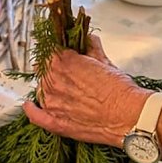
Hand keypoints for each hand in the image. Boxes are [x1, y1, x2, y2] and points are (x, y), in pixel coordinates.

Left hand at [22, 35, 148, 146]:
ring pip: (41, 90)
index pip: (50, 51)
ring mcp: (53, 103)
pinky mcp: (57, 123)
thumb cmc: (121, 91)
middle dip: (54, 69)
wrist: (131, 117)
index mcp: (63, 62)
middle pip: (44, 70)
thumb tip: (88, 39)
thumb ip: (91, 48)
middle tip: (70, 73)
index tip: (62, 54)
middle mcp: (53, 82)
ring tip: (65, 90)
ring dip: (48, 87)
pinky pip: (36, 116)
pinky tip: (30, 105)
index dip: (57, 52)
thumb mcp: (105, 62)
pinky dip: (31, 110)